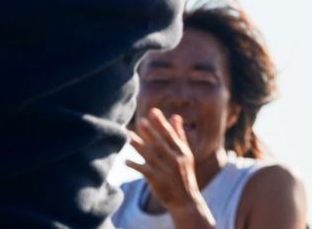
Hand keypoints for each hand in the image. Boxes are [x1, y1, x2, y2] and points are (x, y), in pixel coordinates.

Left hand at [127, 108, 214, 225]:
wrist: (185, 199)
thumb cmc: (184, 174)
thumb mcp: (185, 153)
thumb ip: (179, 135)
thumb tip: (175, 116)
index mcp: (182, 151)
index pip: (170, 135)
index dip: (161, 123)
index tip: (153, 112)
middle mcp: (174, 159)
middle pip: (160, 143)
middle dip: (150, 131)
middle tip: (141, 120)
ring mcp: (166, 170)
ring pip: (150, 155)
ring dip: (139, 146)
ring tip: (128, 137)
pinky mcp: (157, 180)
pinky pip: (144, 170)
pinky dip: (135, 165)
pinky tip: (126, 161)